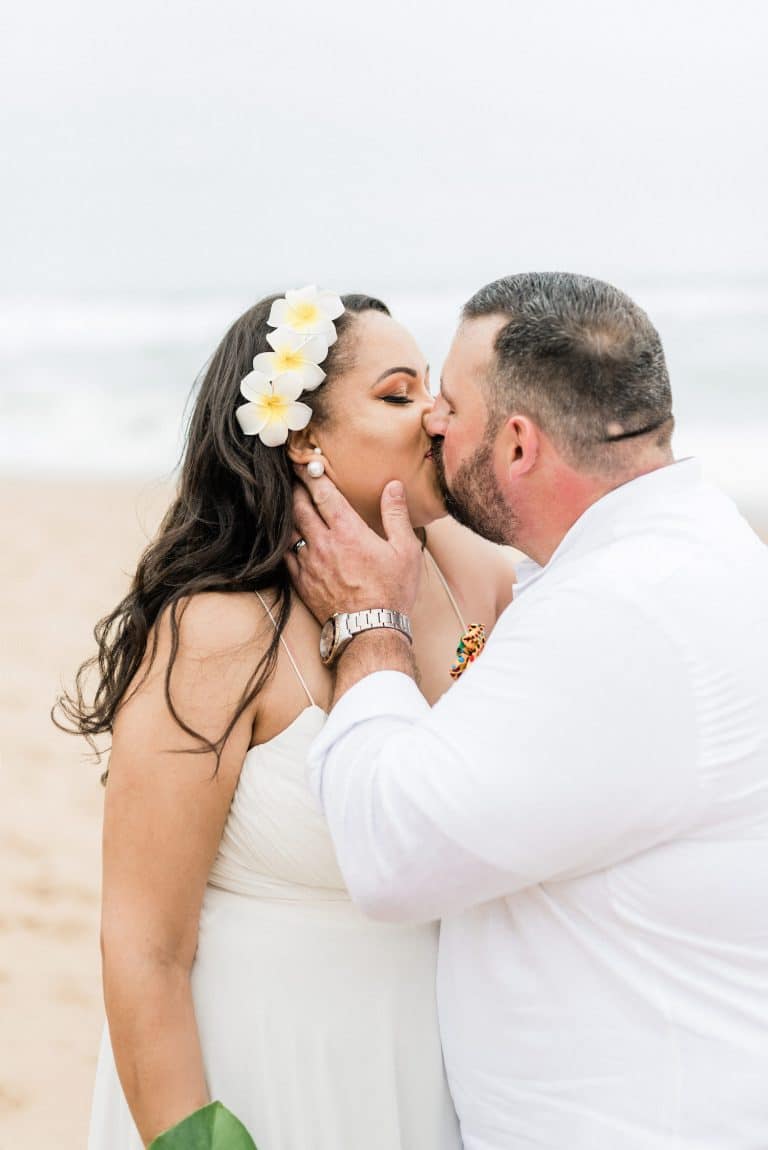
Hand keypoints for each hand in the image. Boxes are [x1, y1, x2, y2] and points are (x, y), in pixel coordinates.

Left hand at [287, 471, 422, 623]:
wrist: (370, 630)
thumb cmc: (392, 591)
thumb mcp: (405, 550)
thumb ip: (396, 514)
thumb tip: (393, 486)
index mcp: (348, 531)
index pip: (323, 494)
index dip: (311, 474)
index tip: (303, 462)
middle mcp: (323, 543)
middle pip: (299, 506)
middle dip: (295, 488)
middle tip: (291, 476)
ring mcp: (309, 563)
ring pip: (288, 529)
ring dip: (287, 512)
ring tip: (287, 502)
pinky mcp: (301, 581)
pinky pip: (285, 554)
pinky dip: (283, 540)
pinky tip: (285, 536)